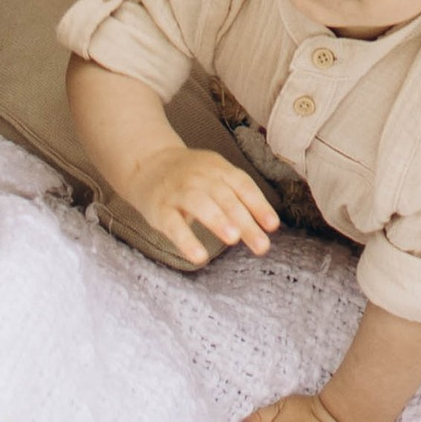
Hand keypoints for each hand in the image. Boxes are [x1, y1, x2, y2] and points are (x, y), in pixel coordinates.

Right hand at [129, 142, 278, 265]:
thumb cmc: (191, 178)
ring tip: (234, 239)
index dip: (259, 205)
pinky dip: (186, 240)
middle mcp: (200, 177)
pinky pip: (173, 225)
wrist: (148, 164)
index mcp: (218, 169)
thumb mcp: (216, 176)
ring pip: (200, 204)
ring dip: (218, 220)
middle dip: (245, 222)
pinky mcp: (160, 209)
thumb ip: (238, 196)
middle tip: (262, 246)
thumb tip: (268, 224)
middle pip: (226, 198)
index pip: (242, 185)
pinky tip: (199, 256)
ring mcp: (179, 192)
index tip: (272, 226)